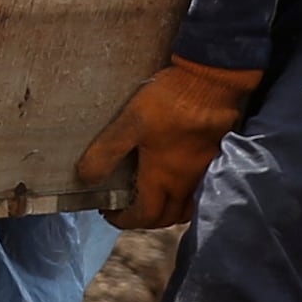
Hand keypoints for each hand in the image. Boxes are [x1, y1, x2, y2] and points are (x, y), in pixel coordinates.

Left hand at [75, 56, 261, 229]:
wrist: (210, 82)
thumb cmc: (170, 101)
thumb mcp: (129, 123)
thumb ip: (106, 152)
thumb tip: (87, 178)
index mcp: (162, 178)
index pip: (144, 216)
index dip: (123, 220)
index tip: (109, 212)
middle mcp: (184, 182)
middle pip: (167, 218)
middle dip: (145, 220)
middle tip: (128, 207)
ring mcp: (202, 172)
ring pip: (187, 207)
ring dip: (168, 211)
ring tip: (153, 198)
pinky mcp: (214, 157)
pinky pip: (200, 189)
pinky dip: (186, 195)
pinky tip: (176, 178)